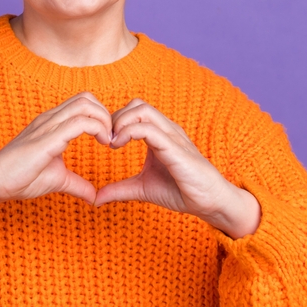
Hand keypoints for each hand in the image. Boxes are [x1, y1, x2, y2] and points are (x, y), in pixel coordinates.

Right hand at [0, 92, 111, 217]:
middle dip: (106, 114)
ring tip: (109, 141)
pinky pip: (79, 122)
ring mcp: (48, 125)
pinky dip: (98, 129)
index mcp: (52, 124)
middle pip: (87, 98)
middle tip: (112, 138)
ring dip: (105, 120)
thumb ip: (76, 184)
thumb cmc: (19, 178)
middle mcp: (50, 119)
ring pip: (85, 104)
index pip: (83, 104)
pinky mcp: (47, 138)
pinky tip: (104, 144)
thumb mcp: (57, 180)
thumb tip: (93, 196)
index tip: (110, 140)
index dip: (102, 117)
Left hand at [92, 99, 260, 237]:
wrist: (210, 202)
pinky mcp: (175, 148)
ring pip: (142, 110)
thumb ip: (120, 189)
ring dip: (120, 122)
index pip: (134, 111)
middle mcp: (166, 130)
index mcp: (159, 134)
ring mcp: (171, 136)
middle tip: (106, 140)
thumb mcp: (142, 189)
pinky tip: (118, 146)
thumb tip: (96, 199)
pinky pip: (150, 129)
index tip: (104, 142)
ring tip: (112, 143)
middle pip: (137, 104)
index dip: (114, 122)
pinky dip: (129, 132)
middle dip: (115, 118)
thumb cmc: (181, 191)